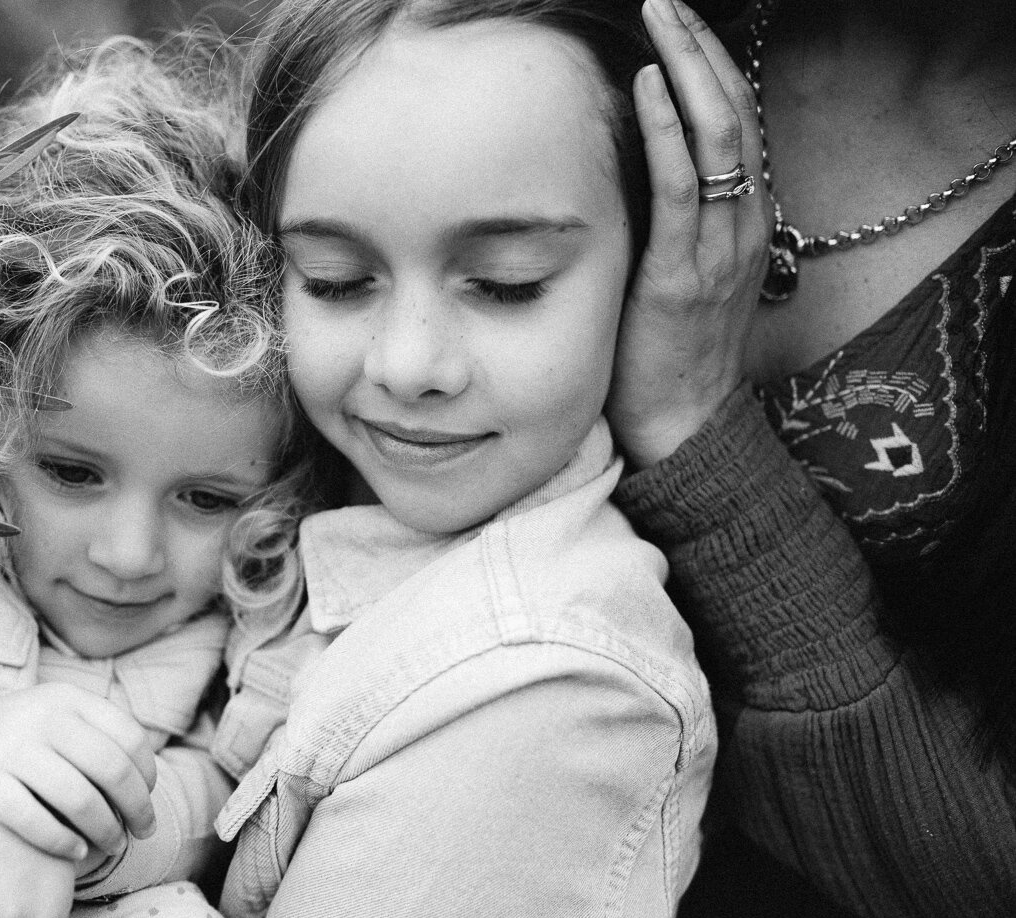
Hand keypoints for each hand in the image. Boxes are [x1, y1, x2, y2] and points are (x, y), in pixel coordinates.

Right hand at [0, 684, 157, 860]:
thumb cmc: (18, 742)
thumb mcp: (55, 720)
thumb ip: (98, 737)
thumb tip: (149, 782)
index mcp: (64, 698)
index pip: (129, 737)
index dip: (148, 774)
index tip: (148, 798)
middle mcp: (38, 715)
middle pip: (111, 769)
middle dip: (136, 807)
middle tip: (143, 832)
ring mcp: (6, 747)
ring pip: (78, 799)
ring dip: (106, 830)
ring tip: (113, 846)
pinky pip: (34, 821)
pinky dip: (63, 842)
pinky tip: (76, 852)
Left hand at [607, 0, 772, 467]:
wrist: (681, 425)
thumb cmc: (665, 352)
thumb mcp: (679, 273)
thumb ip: (669, 222)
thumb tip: (624, 170)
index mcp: (743, 221)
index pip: (736, 123)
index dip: (711, 67)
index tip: (679, 23)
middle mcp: (741, 224)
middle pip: (733, 112)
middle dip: (702, 49)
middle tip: (667, 0)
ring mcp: (717, 248)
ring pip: (717, 136)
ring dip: (689, 69)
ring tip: (663, 17)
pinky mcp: (680, 274)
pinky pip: (682, 188)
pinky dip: (667, 131)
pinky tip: (650, 86)